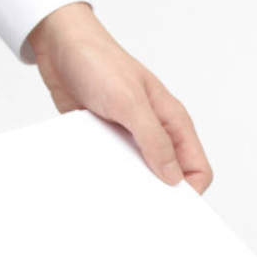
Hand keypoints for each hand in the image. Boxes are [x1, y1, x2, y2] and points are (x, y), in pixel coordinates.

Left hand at [28, 3, 212, 191]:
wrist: (58, 46)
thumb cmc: (98, 61)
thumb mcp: (130, 101)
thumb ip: (154, 140)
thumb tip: (173, 177)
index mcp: (173, 122)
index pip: (197, 168)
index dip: (191, 192)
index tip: (173, 208)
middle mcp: (156, 132)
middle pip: (171, 177)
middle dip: (161, 195)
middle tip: (146, 210)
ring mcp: (132, 138)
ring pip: (141, 176)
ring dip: (131, 185)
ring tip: (119, 195)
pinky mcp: (107, 140)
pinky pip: (114, 168)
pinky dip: (108, 176)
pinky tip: (99, 178)